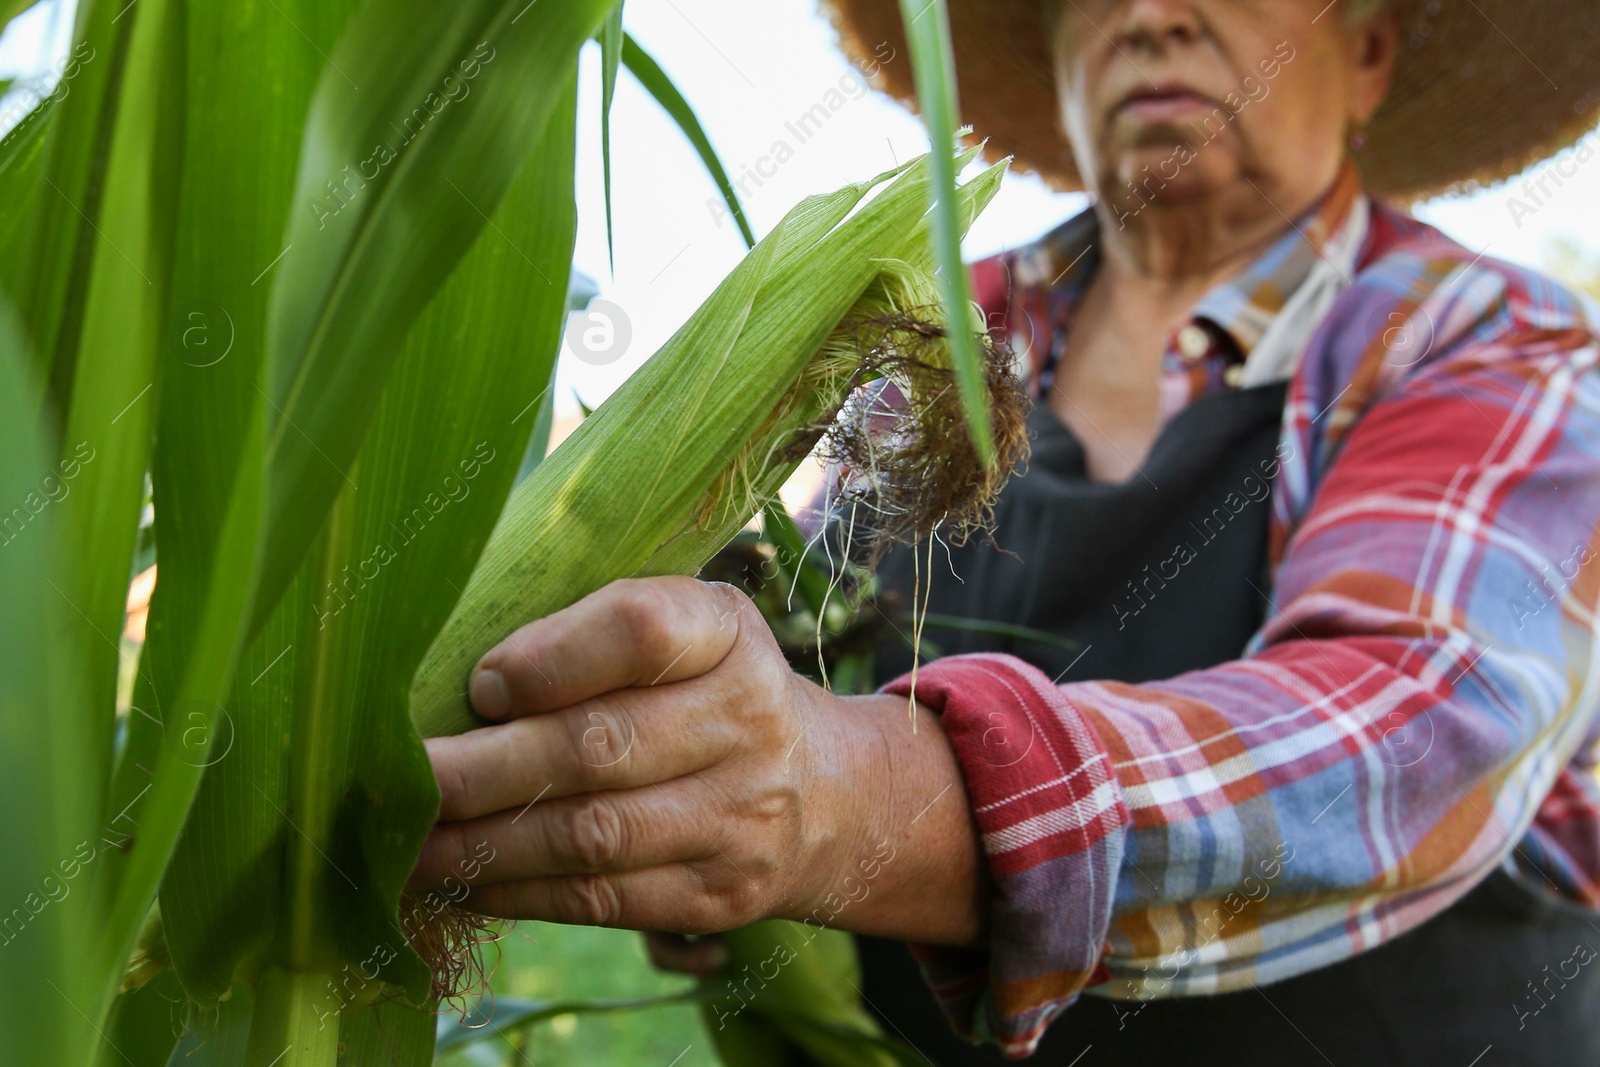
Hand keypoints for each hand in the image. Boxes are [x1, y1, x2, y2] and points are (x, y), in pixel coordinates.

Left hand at [410, 575, 987, 946]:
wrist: (824, 793)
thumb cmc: (706, 690)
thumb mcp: (681, 629)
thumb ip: (591, 633)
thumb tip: (460, 686)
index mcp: (727, 631)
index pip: (641, 630)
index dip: (550, 659)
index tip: (481, 683)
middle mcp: (748, 720)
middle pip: (600, 747)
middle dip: (483, 768)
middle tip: (401, 778)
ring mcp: (742, 815)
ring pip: (593, 836)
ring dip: (485, 844)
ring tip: (410, 842)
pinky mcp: (722, 893)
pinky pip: (603, 900)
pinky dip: (521, 893)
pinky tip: (466, 881)